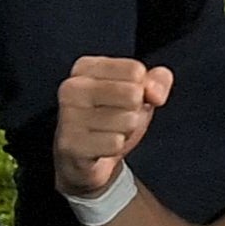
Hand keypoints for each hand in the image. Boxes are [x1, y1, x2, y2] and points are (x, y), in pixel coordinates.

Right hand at [51, 55, 168, 202]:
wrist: (85, 158)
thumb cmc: (112, 118)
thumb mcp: (141, 92)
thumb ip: (158, 80)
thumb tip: (154, 93)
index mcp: (85, 67)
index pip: (135, 70)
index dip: (142, 89)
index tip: (123, 98)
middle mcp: (71, 87)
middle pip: (133, 94)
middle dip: (135, 111)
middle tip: (116, 118)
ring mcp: (67, 116)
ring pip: (128, 120)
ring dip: (126, 131)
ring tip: (108, 132)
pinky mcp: (69, 144)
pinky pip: (116, 144)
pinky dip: (115, 148)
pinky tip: (100, 147)